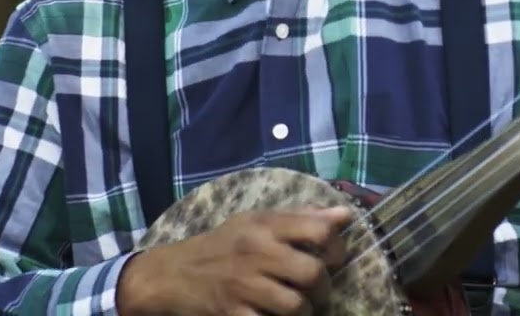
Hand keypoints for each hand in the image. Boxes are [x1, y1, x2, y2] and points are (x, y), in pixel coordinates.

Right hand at [117, 206, 353, 314]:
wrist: (174, 273)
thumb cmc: (224, 244)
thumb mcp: (257, 221)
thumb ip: (302, 216)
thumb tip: (345, 215)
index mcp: (266, 226)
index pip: (320, 230)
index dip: (337, 248)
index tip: (333, 258)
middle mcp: (256, 252)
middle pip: (313, 273)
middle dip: (324, 287)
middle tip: (318, 290)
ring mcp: (243, 285)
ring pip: (297, 305)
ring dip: (305, 310)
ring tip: (299, 305)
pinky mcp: (232, 314)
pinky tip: (275, 315)